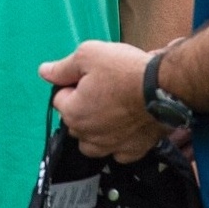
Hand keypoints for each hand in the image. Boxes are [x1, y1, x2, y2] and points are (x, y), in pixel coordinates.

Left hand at [39, 39, 165, 161]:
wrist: (165, 89)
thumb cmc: (124, 70)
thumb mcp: (88, 55)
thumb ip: (62, 67)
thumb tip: (44, 72)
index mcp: (72, 113)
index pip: (60, 98)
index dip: (73, 84)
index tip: (91, 76)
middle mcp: (87, 136)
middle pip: (75, 121)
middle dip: (83, 107)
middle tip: (105, 88)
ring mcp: (110, 147)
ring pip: (92, 141)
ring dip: (96, 129)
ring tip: (114, 109)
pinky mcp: (132, 152)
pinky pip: (117, 151)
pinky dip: (118, 141)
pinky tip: (128, 125)